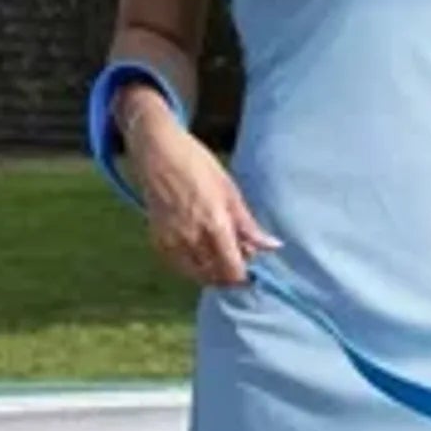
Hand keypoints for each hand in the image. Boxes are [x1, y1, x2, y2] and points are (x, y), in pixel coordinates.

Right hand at [132, 111, 279, 288]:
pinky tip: (201, 251)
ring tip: (219, 254)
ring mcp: (173, 242)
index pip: (233, 270)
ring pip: (198, 275)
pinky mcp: (159, 241)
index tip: (251, 272)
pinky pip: (181, 266)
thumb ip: (248, 225)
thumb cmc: (197, 165)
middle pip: (217, 276)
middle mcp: (193, 238)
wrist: (158, 153)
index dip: (244, 277)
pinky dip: (194, 266)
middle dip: (230, 273)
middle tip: (236, 257)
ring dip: (212, 272)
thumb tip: (272, 247)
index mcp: (215, 225)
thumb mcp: (230, 191)